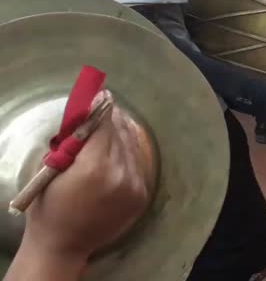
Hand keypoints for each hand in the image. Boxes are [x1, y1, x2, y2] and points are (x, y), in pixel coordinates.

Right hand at [19, 107, 150, 264]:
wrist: (64, 244)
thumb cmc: (49, 206)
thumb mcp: (52, 169)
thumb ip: (72, 143)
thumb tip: (86, 115)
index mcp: (95, 166)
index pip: (104, 125)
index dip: (102, 108)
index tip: (102, 95)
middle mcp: (121, 173)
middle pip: (121, 133)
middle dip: (112, 119)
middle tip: (106, 106)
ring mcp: (135, 185)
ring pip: (132, 147)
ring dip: (122, 134)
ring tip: (113, 124)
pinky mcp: (142, 195)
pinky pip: (137, 164)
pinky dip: (128, 154)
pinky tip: (119, 148)